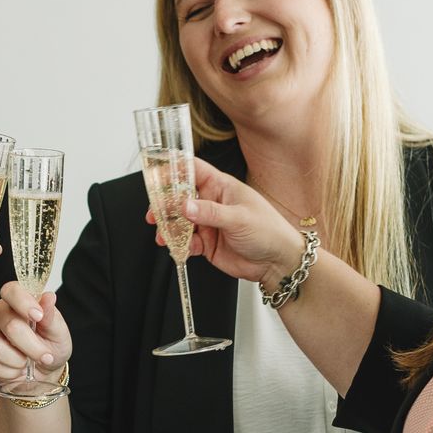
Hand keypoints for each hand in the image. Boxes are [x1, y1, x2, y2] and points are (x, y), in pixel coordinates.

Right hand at [0, 281, 71, 384]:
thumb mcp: (58, 333)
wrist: (43, 372)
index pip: (11, 290)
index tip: (38, 317)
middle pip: (10, 325)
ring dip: (18, 361)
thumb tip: (49, 297)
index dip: (24, 302)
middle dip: (31, 346)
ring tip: (27, 362)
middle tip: (44, 356)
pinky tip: (16, 369)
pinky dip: (9, 372)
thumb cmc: (50, 347)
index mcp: (18, 301)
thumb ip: (51, 316)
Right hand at [146, 158, 305, 284]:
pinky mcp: (206, 243)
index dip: (174, 169)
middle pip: (180, 197)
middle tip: (155, 213)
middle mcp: (212, 202)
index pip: (193, 170)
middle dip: (165, 204)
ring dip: (169, 227)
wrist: (277, 262)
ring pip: (180, 221)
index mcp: (221, 186)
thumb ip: (210, 213)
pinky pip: (186, 242)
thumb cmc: (269, 231)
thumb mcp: (239, 218)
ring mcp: (208, 223)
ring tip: (162, 234)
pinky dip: (178, 245)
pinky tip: (178, 248)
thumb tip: (185, 206)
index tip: (157, 175)